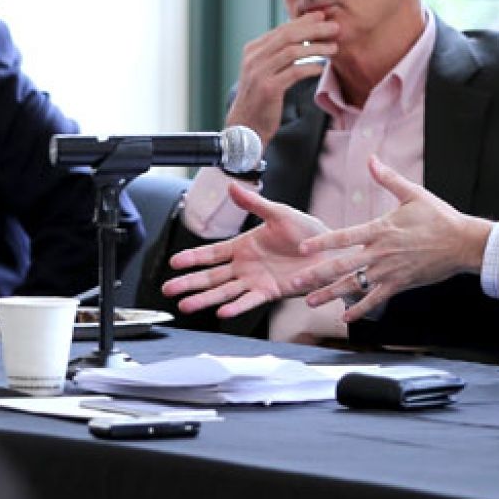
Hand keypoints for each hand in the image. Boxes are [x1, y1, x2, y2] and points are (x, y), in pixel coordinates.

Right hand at [161, 182, 352, 318]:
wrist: (330, 249)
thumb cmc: (307, 231)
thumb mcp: (278, 213)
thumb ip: (254, 203)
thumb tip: (232, 186)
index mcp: (243, 246)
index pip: (211, 254)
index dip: (192, 258)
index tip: (174, 263)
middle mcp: (245, 266)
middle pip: (211, 276)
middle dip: (189, 282)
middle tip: (168, 289)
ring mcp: (256, 281)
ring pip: (224, 291)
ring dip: (204, 299)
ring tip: (185, 305)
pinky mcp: (270, 292)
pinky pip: (249, 300)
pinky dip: (236, 307)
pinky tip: (221, 312)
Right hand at [225, 11, 339, 145]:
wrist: (245, 126)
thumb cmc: (260, 99)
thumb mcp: (265, 71)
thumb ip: (278, 55)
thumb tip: (303, 36)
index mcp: (253, 50)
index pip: (281, 29)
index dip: (303, 21)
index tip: (321, 17)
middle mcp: (254, 58)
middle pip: (288, 35)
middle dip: (313, 29)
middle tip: (334, 27)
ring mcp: (260, 72)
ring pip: (292, 51)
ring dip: (316, 47)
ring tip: (333, 47)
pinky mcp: (269, 88)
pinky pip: (294, 72)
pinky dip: (310, 67)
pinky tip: (321, 67)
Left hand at [290, 156, 493, 321]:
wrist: (462, 243)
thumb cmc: (440, 217)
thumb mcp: (413, 193)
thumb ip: (388, 178)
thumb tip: (371, 160)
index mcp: (380, 229)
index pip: (344, 237)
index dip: (322, 242)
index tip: (302, 248)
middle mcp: (380, 252)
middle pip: (341, 266)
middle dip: (315, 275)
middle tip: (294, 283)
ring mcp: (389, 271)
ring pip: (353, 285)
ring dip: (329, 294)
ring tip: (309, 302)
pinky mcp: (400, 284)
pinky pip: (375, 299)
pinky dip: (360, 310)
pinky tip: (346, 319)